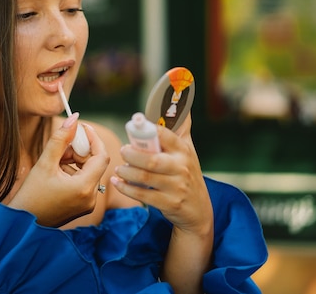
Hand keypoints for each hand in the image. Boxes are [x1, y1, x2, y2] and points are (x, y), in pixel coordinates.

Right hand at [8, 113, 109, 226]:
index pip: (101, 156)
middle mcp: (91, 198)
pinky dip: (73, 171)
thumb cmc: (30, 196)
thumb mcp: (44, 164)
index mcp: (84, 188)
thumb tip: (74, 118)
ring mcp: (87, 203)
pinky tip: (56, 171)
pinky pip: (84, 181)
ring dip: (75, 160)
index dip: (93, 139)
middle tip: (61, 146)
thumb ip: (60, 139)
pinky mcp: (82, 206)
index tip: (81, 127)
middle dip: (80, 150)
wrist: (21, 224)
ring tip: (54, 160)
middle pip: (94, 163)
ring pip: (88, 171)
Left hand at [111, 114, 212, 235]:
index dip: (147, 129)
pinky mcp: (168, 203)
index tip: (133, 126)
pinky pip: (142, 195)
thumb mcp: (188, 151)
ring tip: (118, 168)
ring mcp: (176, 187)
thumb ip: (182, 129)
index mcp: (184, 151)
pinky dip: (126, 188)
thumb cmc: (188, 174)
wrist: (198, 210)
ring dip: (126, 171)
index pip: (165, 135)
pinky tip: (117, 182)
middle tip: (122, 151)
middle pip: (151, 160)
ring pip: (144, 177)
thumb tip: (183, 105)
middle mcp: (181, 168)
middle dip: (132, 154)